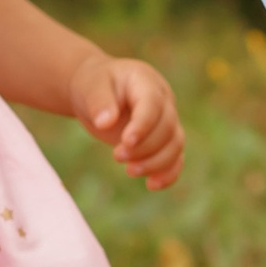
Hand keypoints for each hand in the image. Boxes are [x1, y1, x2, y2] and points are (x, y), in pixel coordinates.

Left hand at [70, 53, 183, 189]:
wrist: (98, 91)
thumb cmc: (94, 85)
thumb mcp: (90, 87)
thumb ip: (98, 102)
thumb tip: (105, 123)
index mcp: (146, 81)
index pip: (153, 104)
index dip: (143, 125)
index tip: (125, 143)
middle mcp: (163, 100)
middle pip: (167, 127)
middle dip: (145, 147)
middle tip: (117, 156)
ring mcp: (167, 120)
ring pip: (175, 144)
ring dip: (156, 163)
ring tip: (129, 171)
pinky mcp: (164, 139)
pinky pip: (175, 157)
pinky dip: (168, 173)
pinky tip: (151, 185)